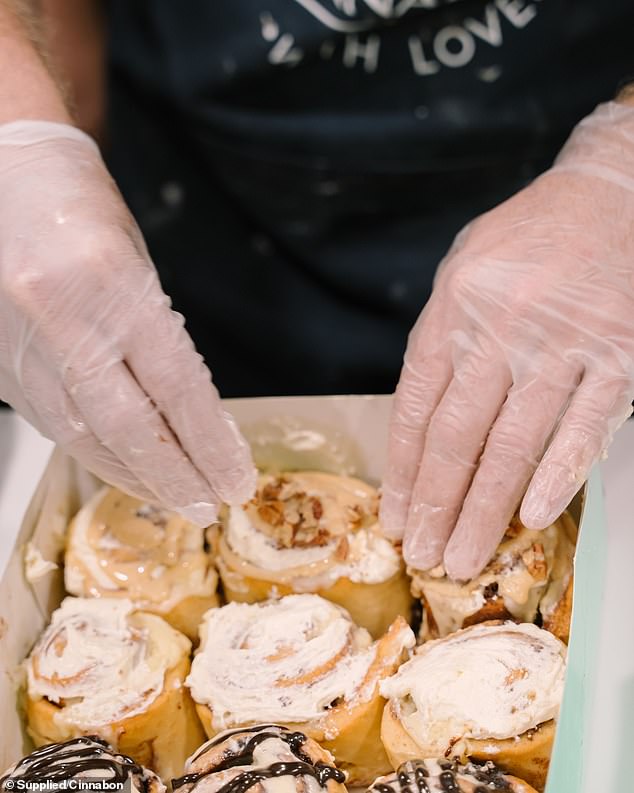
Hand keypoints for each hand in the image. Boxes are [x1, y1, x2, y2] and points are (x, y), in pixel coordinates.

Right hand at [0, 121, 255, 523]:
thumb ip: (158, 338)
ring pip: (83, 435)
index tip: (237, 478)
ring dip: (135, 474)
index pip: (175, 386)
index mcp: (109, 283)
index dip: (209, 444)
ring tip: (175, 498)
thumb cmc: (81, 207)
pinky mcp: (0, 362)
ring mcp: (20, 343)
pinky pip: (53, 422)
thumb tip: (188, 416)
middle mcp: (60, 318)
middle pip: (126, 426)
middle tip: (209, 507)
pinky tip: (123, 468)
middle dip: (174, 477)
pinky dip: (94, 451)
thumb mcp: (138, 264)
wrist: (3, 172)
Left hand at [380, 101, 633, 578]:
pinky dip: (558, 474)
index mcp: (454, 308)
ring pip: (514, 445)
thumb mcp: (463, 271)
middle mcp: (501, 328)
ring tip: (463, 557)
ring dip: (484, 509)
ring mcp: (562, 342)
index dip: (403, 470)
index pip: (417, 408)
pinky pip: (585, 424)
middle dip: (436, 505)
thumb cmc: (530, 236)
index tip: (394, 516)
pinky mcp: (618, 351)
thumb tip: (420, 421)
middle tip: (423, 556)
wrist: (611, 191)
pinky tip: (532, 517)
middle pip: (458, 437)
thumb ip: (440, 340)